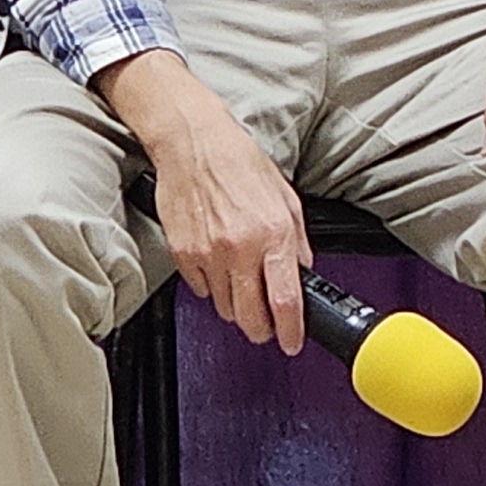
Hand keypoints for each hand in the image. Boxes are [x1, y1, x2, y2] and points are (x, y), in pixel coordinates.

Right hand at [95, 53, 311, 354]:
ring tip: (240, 278)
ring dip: (236, 304)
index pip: (285, 300)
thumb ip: (297, 240)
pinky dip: (211, 286)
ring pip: (225, 308)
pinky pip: (200, 290)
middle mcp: (240, 248)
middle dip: (262, 329)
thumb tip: (303, 272)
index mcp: (273, 234)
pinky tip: (217, 262)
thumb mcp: (285, 196)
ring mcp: (208, 254)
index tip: (292, 342)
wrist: (193, 142)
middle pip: (251, 318)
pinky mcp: (183, 254)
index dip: (291, 331)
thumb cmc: (238, 162)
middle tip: (267, 323)